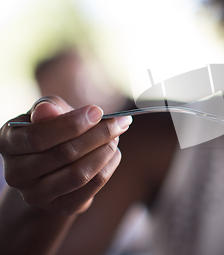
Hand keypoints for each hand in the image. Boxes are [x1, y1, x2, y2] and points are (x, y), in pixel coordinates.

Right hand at [0, 96, 131, 215]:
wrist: (52, 166)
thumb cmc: (52, 129)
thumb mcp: (49, 112)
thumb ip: (50, 107)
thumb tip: (48, 110)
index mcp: (7, 143)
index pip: (39, 136)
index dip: (72, 123)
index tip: (98, 111)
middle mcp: (16, 174)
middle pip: (64, 154)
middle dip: (98, 134)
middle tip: (120, 122)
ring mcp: (36, 195)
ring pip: (79, 173)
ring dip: (105, 151)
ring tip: (117, 136)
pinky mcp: (61, 207)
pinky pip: (92, 187)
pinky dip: (109, 166)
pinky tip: (114, 153)